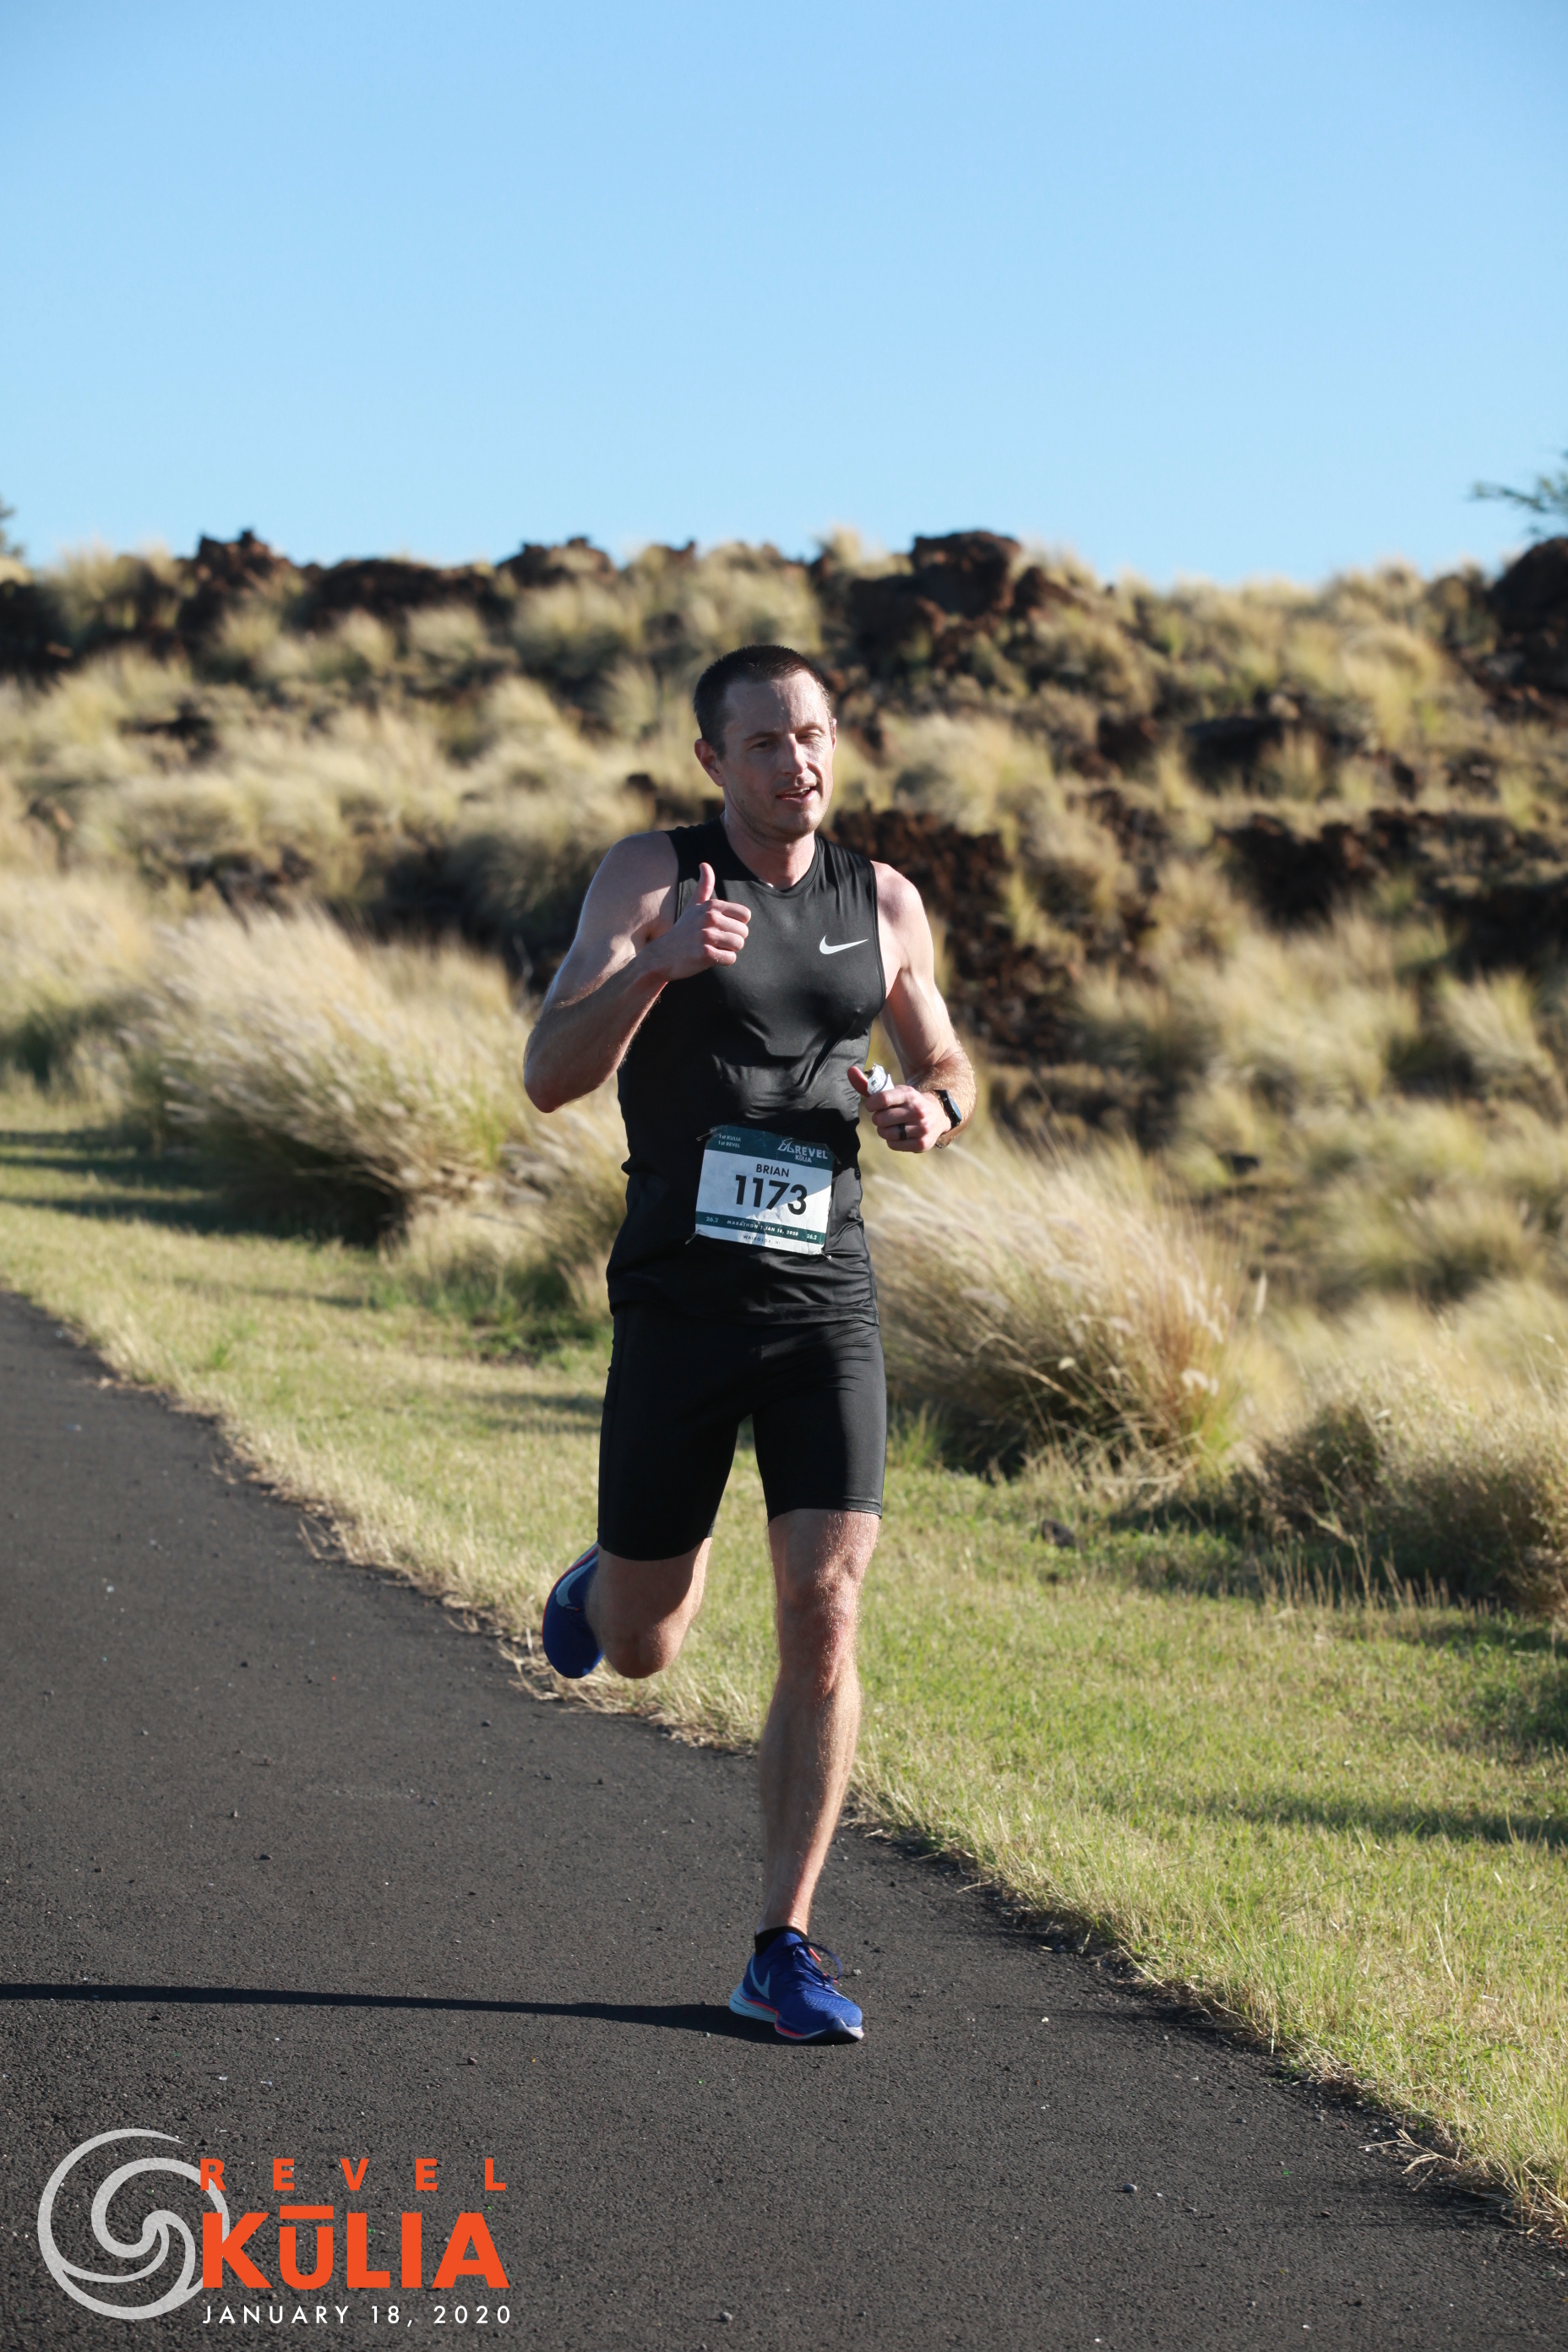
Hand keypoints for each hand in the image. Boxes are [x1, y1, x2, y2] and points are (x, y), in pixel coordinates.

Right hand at [655, 862, 750, 978]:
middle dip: (733, 940)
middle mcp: (710, 918)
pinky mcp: (705, 954)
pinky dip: (723, 961)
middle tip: (714, 942)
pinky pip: (730, 959)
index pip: (745, 915)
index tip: (721, 929)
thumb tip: (704, 864)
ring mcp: (707, 936)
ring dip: (728, 950)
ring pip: (738, 945)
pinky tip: (709, 958)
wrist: (662, 955)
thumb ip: (704, 886)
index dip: (736, 925)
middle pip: (743, 932)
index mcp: (712, 906)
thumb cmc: (683, 931)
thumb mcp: (693, 906)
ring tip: (712, 948)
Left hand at [848, 1064, 945, 1152]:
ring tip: (892, 1125)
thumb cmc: (907, 1102)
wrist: (938, 1114)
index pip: (881, 1099)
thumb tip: (850, 1070)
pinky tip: (900, 1134)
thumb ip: (869, 1084)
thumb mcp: (893, 1091)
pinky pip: (893, 1145)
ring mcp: (921, 1128)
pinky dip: (892, 1141)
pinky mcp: (922, 1143)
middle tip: (885, 1116)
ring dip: (884, 1131)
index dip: (871, 1104)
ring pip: (886, 1134)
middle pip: (880, 1119)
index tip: (872, 1106)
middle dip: (878, 1118)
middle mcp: (917, 1110)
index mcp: (908, 1094)